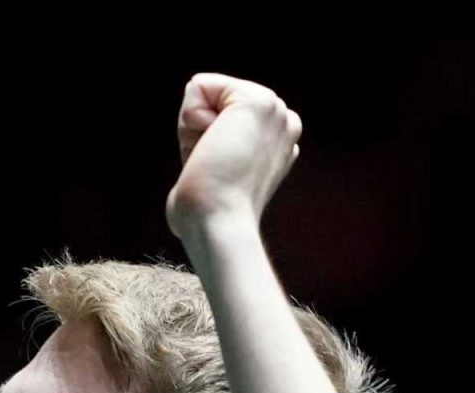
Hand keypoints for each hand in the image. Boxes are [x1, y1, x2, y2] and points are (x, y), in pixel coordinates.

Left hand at [165, 73, 302, 240]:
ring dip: (193, 129)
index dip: (203, 143)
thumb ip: (217, 156)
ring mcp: (276, 110)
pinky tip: (209, 147)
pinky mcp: (258, 101)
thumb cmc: (207, 218)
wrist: (217, 225)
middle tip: (213, 168)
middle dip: (198, 132)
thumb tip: (201, 157)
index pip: (223, 115)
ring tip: (213, 160)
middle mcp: (284, 123)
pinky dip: (190, 118)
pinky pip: (199, 86)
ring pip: (206, 93)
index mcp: (278, 143)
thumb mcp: (217, 178)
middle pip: (214, 101)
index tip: (217, 173)